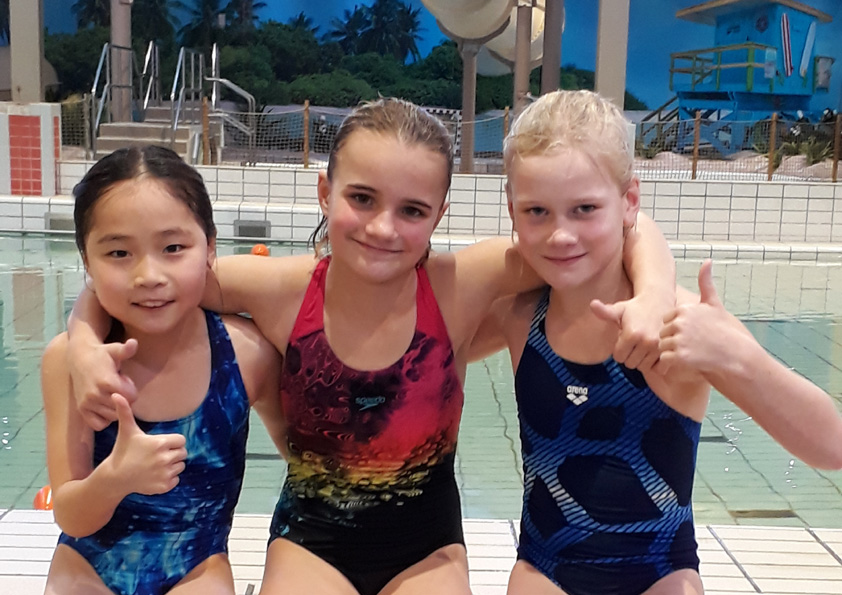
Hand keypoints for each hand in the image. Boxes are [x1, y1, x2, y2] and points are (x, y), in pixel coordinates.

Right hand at [68, 339, 138, 430]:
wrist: (79, 358)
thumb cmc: (102, 354)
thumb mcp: (115, 350)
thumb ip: (126, 349)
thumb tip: (134, 343)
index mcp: (106, 382)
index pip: (131, 397)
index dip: (131, 389)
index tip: (123, 379)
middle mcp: (95, 394)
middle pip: (122, 408)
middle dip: (124, 398)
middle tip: (116, 387)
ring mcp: (87, 403)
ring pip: (112, 417)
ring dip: (114, 408)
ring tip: (110, 394)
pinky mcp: (81, 409)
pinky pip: (98, 424)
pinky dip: (104, 419)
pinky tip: (104, 405)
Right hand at [109, 394, 186, 496]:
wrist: (114, 478)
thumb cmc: (122, 451)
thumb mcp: (126, 431)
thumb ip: (125, 412)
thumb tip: (116, 394)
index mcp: (160, 443)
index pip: (181, 440)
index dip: (172, 442)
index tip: (160, 445)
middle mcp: (165, 459)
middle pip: (183, 453)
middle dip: (173, 453)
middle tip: (157, 455)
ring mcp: (165, 474)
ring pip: (180, 466)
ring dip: (172, 466)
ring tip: (155, 465)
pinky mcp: (164, 486)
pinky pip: (176, 480)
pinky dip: (169, 478)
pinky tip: (155, 475)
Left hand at [591, 293, 667, 370]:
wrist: (658, 301)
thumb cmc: (635, 308)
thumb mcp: (619, 309)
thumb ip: (605, 312)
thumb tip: (592, 304)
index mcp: (632, 334)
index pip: (618, 357)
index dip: (619, 350)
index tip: (623, 341)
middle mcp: (646, 342)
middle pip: (630, 364)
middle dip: (629, 356)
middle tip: (633, 344)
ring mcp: (659, 348)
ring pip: (643, 367)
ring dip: (641, 360)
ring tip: (642, 347)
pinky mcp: (668, 351)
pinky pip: (657, 368)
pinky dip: (653, 363)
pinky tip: (652, 353)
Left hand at [656, 260, 753, 376]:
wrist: (740, 357)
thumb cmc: (728, 332)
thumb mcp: (715, 305)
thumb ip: (706, 284)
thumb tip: (707, 260)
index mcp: (685, 309)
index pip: (667, 320)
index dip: (679, 328)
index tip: (695, 333)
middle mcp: (680, 322)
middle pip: (663, 333)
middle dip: (675, 341)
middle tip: (695, 345)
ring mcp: (679, 339)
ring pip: (662, 347)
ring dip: (673, 353)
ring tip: (694, 353)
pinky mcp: (679, 357)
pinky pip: (665, 361)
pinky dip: (673, 364)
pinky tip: (689, 362)